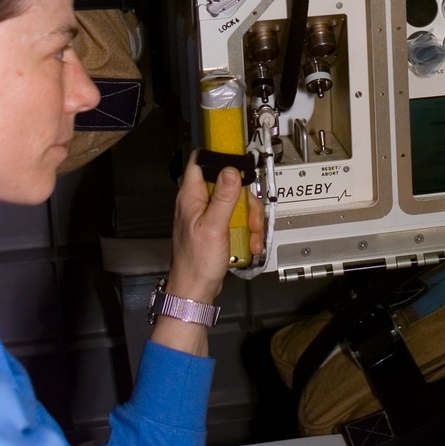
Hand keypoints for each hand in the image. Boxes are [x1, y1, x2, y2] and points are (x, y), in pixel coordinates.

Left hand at [165, 152, 263, 304]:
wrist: (195, 291)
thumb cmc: (197, 262)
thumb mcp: (214, 227)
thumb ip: (224, 197)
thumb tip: (231, 169)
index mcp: (192, 196)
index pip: (200, 161)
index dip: (218, 154)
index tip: (238, 156)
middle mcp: (199, 202)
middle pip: (228, 183)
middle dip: (245, 199)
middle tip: (251, 216)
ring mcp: (209, 215)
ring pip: (236, 202)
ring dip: (250, 218)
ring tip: (253, 235)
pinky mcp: (217, 228)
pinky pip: (237, 219)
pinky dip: (247, 230)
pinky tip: (251, 243)